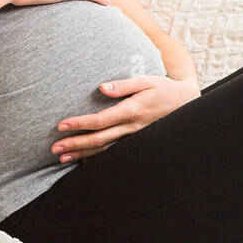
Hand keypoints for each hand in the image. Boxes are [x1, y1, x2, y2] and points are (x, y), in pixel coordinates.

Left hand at [51, 75, 200, 161]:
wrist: (186, 104)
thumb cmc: (164, 89)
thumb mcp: (147, 80)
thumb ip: (124, 85)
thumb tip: (102, 88)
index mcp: (132, 111)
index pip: (100, 121)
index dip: (80, 124)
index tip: (62, 125)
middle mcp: (132, 128)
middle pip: (98, 139)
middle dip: (76, 144)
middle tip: (55, 148)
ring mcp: (135, 138)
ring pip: (105, 150)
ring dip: (82, 154)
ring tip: (63, 157)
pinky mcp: (137, 142)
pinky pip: (114, 153)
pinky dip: (97, 158)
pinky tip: (83, 161)